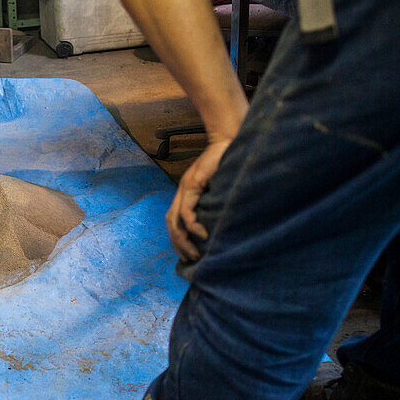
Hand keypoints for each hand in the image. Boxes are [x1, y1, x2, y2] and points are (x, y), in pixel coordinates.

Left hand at [166, 139, 229, 261]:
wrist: (229, 140)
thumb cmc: (229, 162)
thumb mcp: (221, 187)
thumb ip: (216, 202)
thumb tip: (223, 224)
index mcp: (186, 193)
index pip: (174, 220)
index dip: (178, 239)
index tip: (188, 255)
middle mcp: (182, 191)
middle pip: (170, 223)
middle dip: (178, 244)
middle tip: (190, 260)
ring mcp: (185, 187)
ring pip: (174, 220)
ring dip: (182, 239)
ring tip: (194, 253)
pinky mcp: (192, 184)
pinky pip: (187, 210)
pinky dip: (192, 225)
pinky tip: (202, 234)